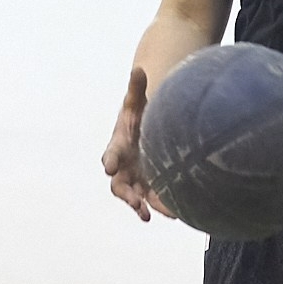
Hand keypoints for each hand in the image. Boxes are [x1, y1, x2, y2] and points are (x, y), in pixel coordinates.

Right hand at [101, 67, 167, 219]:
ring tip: (148, 215)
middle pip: (118, 185)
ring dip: (141, 206)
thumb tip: (139, 68)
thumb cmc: (139, 116)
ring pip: (135, 197)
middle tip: (134, 202)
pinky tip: (173, 213)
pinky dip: (159, 207)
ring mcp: (135, 180)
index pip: (110, 155)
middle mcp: (123, 168)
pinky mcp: (150, 188)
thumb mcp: (137, 103)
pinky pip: (153, 200)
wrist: (147, 130)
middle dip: (125, 194)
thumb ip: (136, 89)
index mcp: (117, 147)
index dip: (109, 161)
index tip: (109, 167)